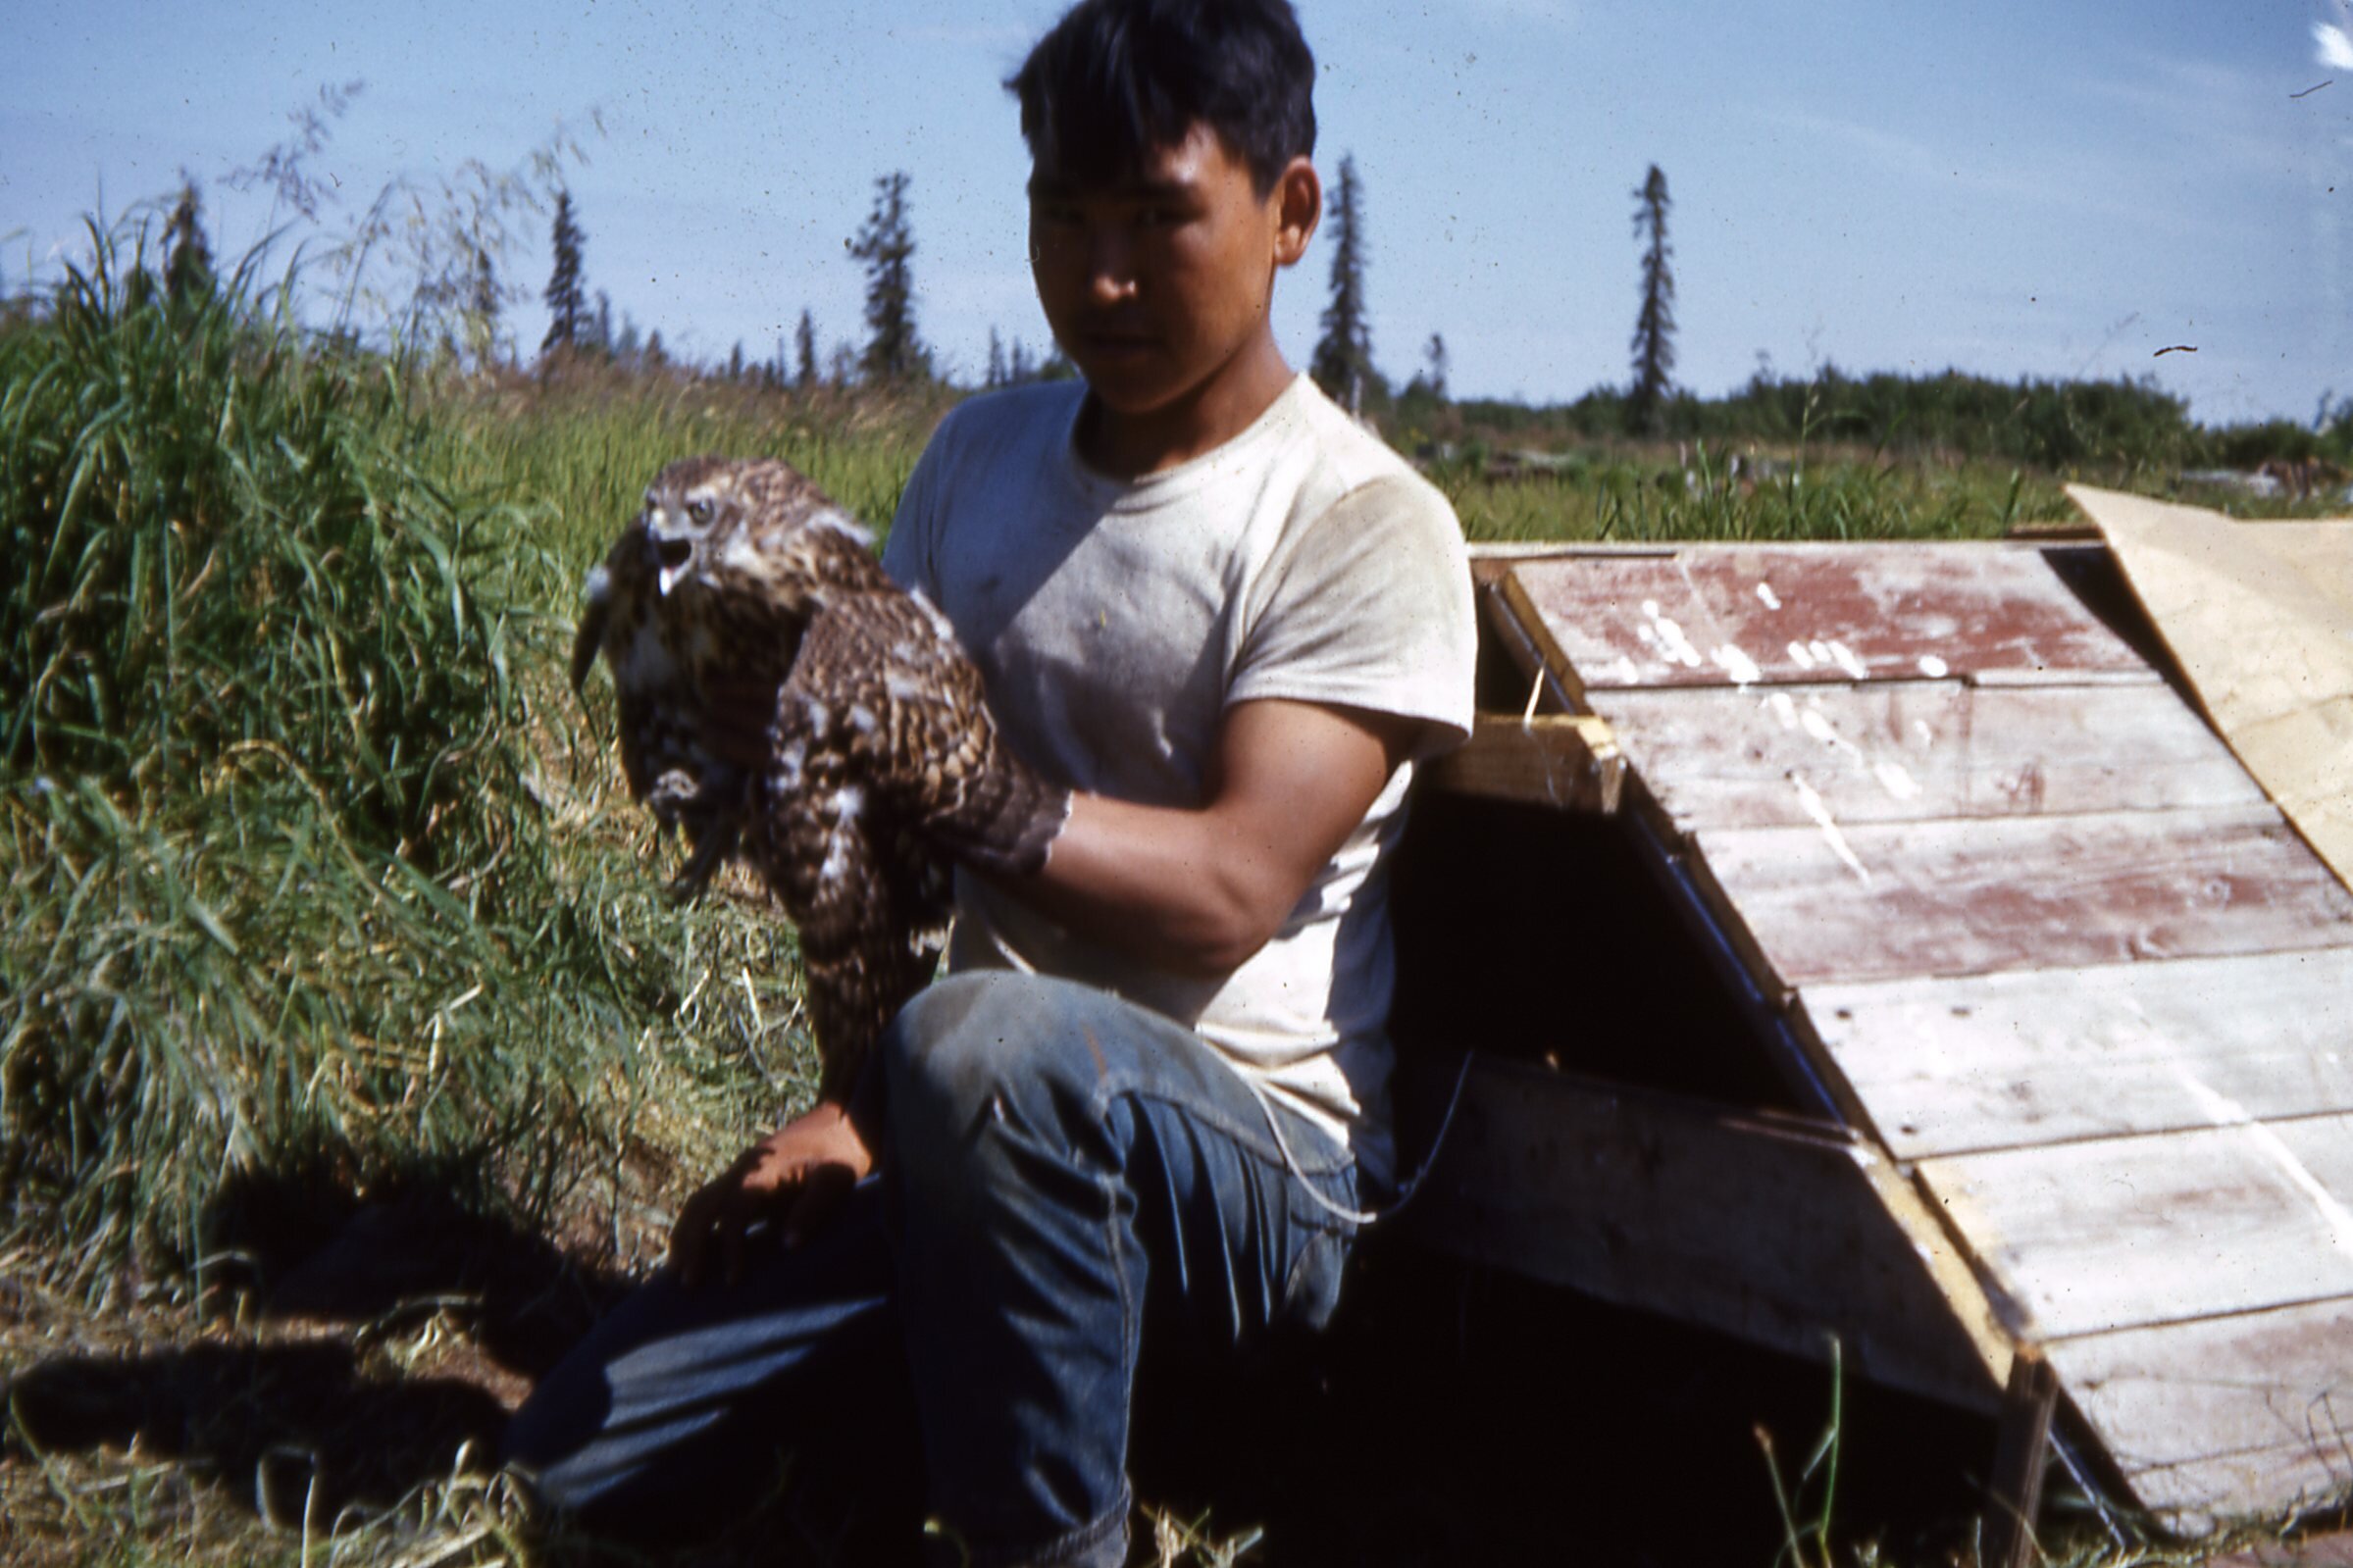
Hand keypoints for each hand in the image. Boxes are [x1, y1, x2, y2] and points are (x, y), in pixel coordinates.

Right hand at [668, 1101, 873, 1286]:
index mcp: (763, 1171)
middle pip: (702, 1206)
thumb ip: (811, 1211)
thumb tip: (788, 1246)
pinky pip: (709, 1201)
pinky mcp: (743, 1178)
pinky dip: (695, 1225)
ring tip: (677, 1272)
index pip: (734, 1213)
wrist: (839, 1122)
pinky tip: (693, 1249)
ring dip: (685, 1234)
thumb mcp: (835, 1180)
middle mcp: (743, 1170)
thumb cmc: (840, 1154)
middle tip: (688, 1284)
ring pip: (699, 1201)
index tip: (733, 1281)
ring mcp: (740, 1172)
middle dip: (691, 1244)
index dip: (731, 1248)